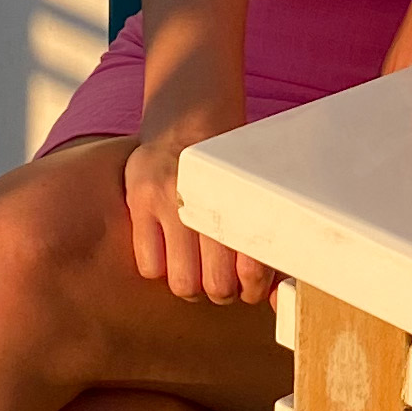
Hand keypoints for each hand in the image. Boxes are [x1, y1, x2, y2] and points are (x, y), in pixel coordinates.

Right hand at [123, 90, 274, 306]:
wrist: (189, 118)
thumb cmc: (225, 163)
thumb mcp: (248, 190)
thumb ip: (258, 234)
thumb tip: (272, 292)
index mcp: (241, 198)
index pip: (251, 265)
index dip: (253, 285)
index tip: (251, 284)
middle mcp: (204, 200)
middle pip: (216, 283)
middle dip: (223, 292)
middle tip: (224, 284)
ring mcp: (166, 199)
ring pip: (181, 282)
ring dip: (191, 287)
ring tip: (196, 273)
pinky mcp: (139, 200)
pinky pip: (149, 266)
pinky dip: (161, 270)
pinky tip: (169, 255)